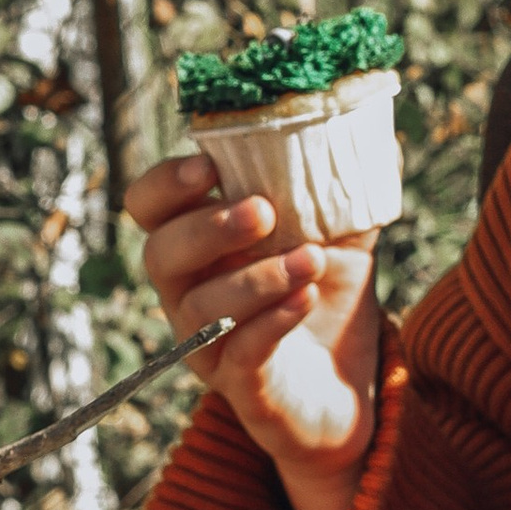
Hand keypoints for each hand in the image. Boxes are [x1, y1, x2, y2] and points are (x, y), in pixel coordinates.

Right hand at [124, 152, 383, 509]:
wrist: (353, 385)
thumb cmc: (328, 296)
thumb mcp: (342, 231)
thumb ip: (341, 183)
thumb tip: (361, 121)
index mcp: (198, 244)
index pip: (149, 207)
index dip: (165, 183)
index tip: (208, 165)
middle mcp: (187, 293)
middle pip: (159, 254)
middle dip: (207, 227)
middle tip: (264, 211)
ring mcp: (207, 344)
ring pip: (201, 308)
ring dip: (256, 277)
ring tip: (312, 260)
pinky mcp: (241, 388)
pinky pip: (239, 354)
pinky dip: (272, 323)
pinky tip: (307, 299)